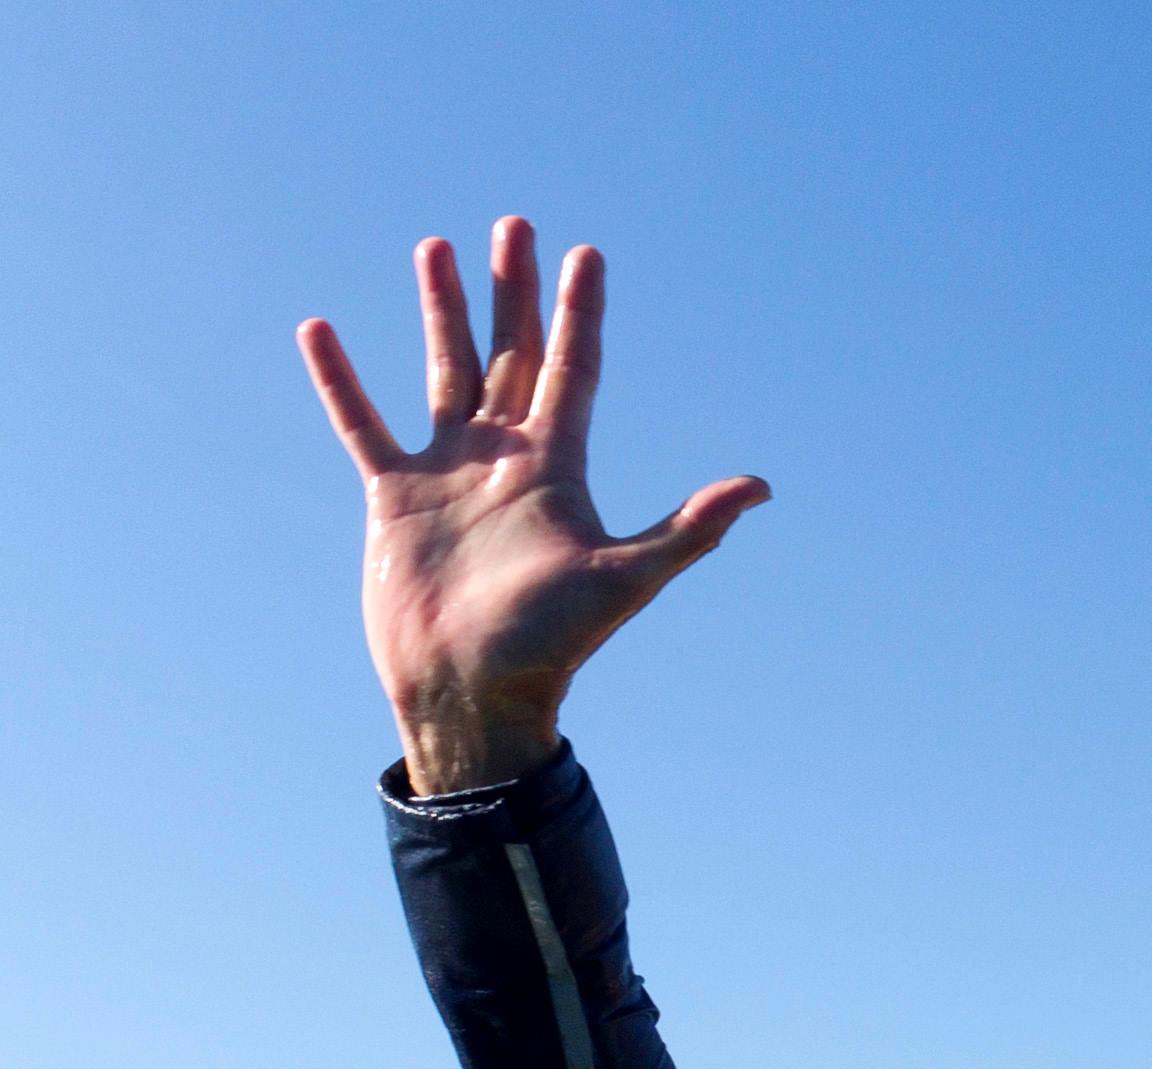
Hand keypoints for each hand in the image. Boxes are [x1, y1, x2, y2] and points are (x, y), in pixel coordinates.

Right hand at [298, 218, 767, 796]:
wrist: (473, 690)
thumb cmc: (551, 643)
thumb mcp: (625, 577)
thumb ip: (688, 528)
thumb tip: (760, 486)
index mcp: (557, 468)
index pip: (573, 370)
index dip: (579, 313)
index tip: (586, 254)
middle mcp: (505, 459)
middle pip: (513, 354)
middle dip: (513, 291)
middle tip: (513, 226)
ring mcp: (448, 473)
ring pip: (446, 371)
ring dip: (442, 312)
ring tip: (435, 247)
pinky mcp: (393, 495)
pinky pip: (363, 423)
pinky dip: (340, 380)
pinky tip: (320, 329)